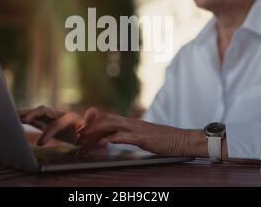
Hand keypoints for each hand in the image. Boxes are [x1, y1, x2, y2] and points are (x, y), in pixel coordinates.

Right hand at [18, 106, 100, 145]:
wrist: (85, 132)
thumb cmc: (88, 134)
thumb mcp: (92, 132)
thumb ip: (90, 124)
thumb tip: (92, 112)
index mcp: (71, 118)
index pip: (58, 123)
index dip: (49, 131)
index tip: (41, 143)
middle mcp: (59, 114)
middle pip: (44, 110)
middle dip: (34, 114)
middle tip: (24, 119)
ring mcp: (51, 116)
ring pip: (37, 112)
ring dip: (25, 113)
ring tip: (12, 115)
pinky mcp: (45, 121)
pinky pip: (33, 118)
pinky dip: (23, 117)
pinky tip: (13, 117)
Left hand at [77, 112, 198, 156]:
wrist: (182, 139)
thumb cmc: (162, 140)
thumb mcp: (140, 137)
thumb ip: (125, 135)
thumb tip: (110, 137)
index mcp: (130, 123)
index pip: (107, 119)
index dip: (92, 124)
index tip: (81, 132)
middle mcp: (131, 123)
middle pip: (106, 120)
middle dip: (90, 127)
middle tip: (78, 137)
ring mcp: (138, 129)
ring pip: (114, 125)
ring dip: (98, 131)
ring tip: (86, 138)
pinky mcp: (146, 138)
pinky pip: (130, 136)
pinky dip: (119, 137)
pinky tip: (110, 140)